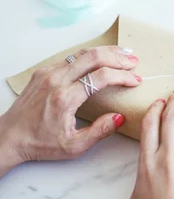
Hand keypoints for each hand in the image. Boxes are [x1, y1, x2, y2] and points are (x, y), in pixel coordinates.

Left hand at [0, 46, 140, 176]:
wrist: (8, 138)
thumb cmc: (39, 143)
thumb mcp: (74, 146)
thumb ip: (100, 131)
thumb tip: (119, 117)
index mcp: (65, 98)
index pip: (101, 77)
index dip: (122, 76)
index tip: (135, 80)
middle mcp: (56, 80)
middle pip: (93, 57)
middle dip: (118, 57)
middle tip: (133, 61)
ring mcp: (48, 73)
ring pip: (82, 53)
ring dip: (105, 52)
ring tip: (123, 54)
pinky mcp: (44, 72)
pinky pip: (71, 58)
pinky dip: (89, 56)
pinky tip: (100, 59)